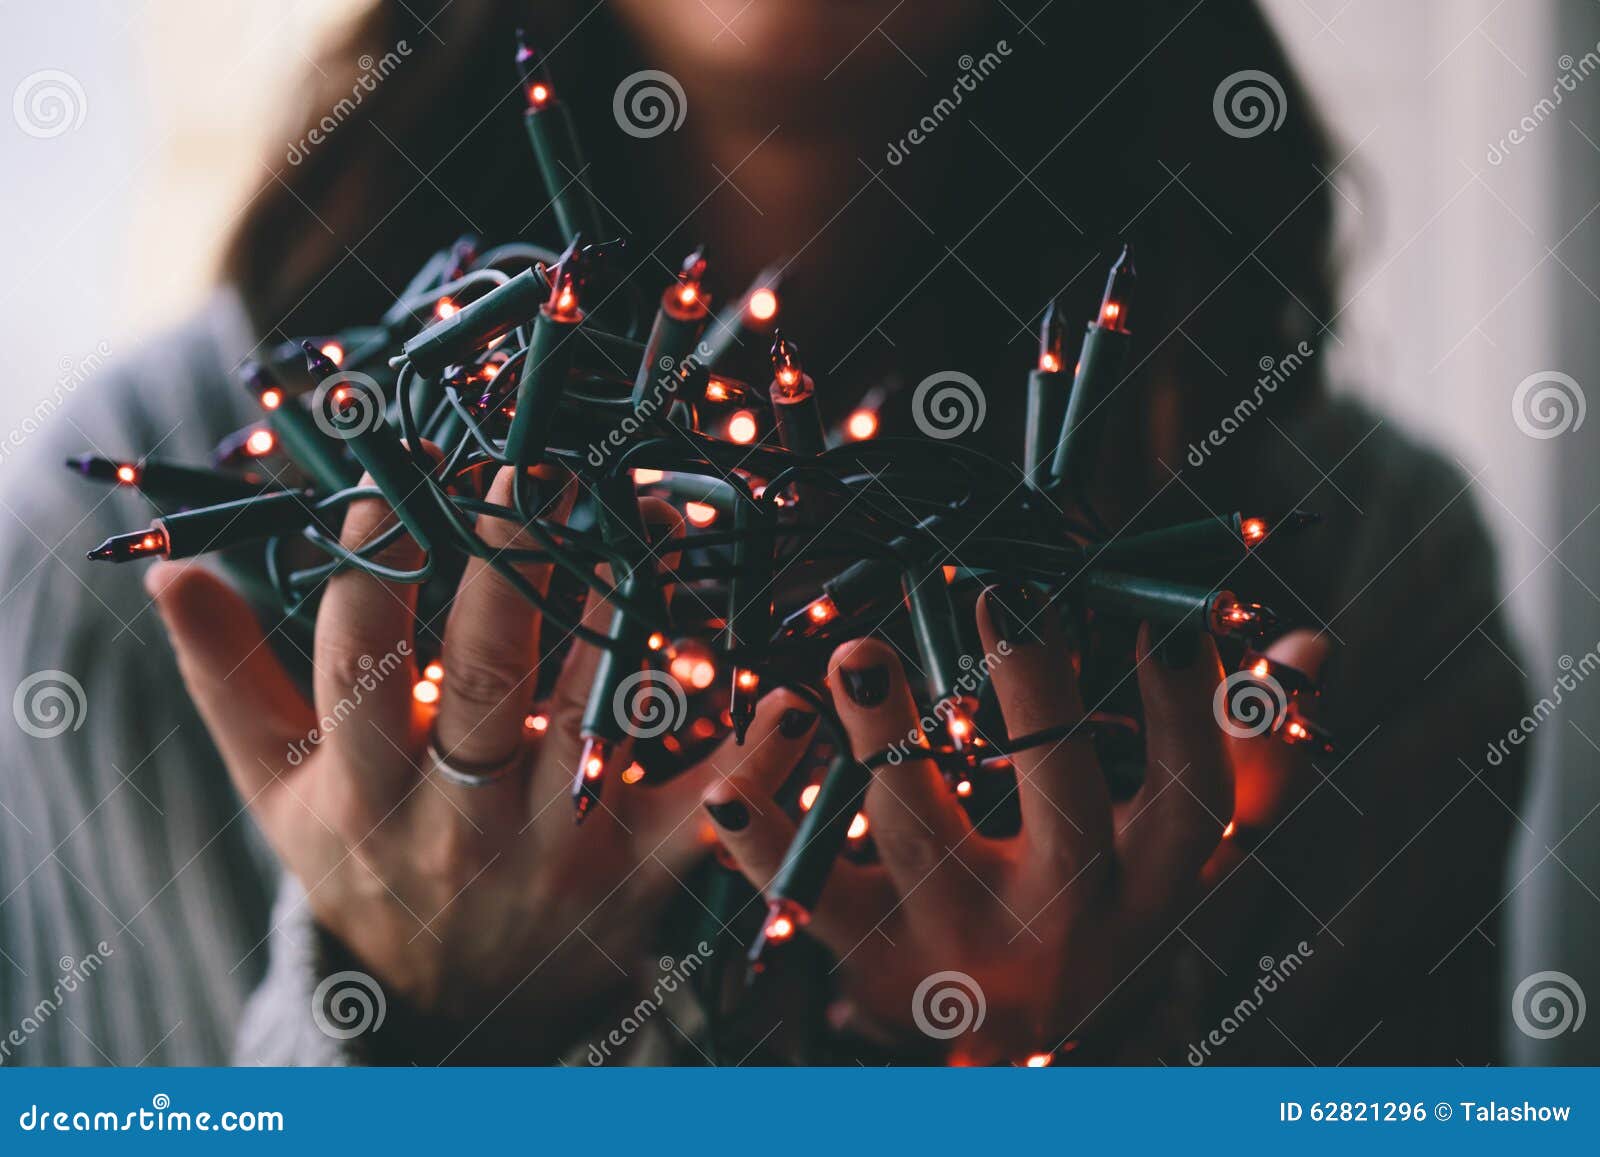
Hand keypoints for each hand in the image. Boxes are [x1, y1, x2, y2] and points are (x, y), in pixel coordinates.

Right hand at [149, 467, 816, 1059]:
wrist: (442, 1012)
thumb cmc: (362, 868)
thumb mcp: (276, 794)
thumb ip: (229, 680)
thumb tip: (169, 567)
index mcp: (359, 789)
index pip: (360, 655)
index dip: (375, 555)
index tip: (394, 465)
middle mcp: (456, 820)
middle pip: (487, 669)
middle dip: (511, 553)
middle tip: (539, 452)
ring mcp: (556, 849)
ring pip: (595, 711)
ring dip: (625, 606)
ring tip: (648, 507)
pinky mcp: (639, 878)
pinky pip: (703, 817)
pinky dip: (754, 759)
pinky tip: (790, 693)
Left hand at [708, 583, 1231, 1063]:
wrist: (1015, 1060)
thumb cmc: (1099, 919)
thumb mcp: (1171, 854)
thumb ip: (1240, 753)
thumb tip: (1307, 647)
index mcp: (1150, 886)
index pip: (1192, 788)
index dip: (1185, 693)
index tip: (1157, 596)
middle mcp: (1067, 926)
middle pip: (1063, 807)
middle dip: (1034, 696)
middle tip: (994, 589)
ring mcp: (966, 952)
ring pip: (923, 842)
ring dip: (885, 742)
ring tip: (852, 652)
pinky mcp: (873, 968)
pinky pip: (810, 901)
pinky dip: (762, 841)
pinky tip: (724, 782)